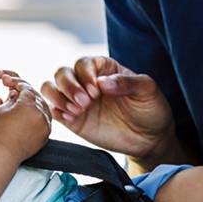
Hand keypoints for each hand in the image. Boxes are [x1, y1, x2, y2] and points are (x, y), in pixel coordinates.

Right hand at [0, 69, 51, 161]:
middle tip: (13, 91)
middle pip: (35, 95)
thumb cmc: (0, 132)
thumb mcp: (2, 109)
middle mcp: (41, 114)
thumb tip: (14, 92)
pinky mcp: (47, 133)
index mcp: (29, 105)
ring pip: (42, 106)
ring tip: (19, 103)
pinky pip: (45, 118)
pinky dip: (37, 113)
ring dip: (31, 102)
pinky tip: (27, 113)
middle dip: (23, 92)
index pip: (25, 88)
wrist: (4, 153)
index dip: (15, 83)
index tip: (8, 82)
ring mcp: (46, 124)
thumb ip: (10, 97)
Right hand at [40, 56, 173, 161]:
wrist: (150, 139)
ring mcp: (77, 100)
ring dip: (58, 96)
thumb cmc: (151, 109)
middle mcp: (86, 82)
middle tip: (85, 102)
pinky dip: (56, 111)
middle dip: (69, 86)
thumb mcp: (148, 90)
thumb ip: (127, 82)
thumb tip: (103, 82)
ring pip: (51, 88)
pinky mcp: (72, 119)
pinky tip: (71, 118)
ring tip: (76, 110)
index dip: (85, 74)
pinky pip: (53, 110)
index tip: (96, 90)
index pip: (83, 62)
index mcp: (104, 69)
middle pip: (62, 73)